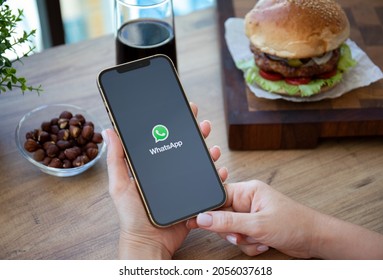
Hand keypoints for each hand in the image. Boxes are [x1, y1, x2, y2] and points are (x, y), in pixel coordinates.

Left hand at [103, 103, 227, 258]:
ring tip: (211, 145)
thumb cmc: (132, 216)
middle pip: (183, 147)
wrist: (149, 242)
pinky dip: (215, 175)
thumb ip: (116, 159)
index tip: (180, 110)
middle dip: (194, 132)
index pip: (163, 139)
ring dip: (207, 151)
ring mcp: (181, 183)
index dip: (172, 123)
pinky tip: (218, 169)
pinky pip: (206, 182)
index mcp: (152, 166)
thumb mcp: (120, 185)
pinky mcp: (192, 196)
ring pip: (198, 162)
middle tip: (200, 122)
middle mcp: (168, 172)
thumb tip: (110, 131)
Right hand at [187, 180, 319, 257]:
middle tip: (241, 234)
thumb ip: (228, 221)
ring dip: (243, 240)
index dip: (208, 209)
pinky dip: (250, 245)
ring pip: (231, 231)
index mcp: (248, 191)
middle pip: (223, 216)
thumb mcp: (257, 224)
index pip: (219, 196)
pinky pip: (241, 239)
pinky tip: (264, 242)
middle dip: (232, 230)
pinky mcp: (256, 228)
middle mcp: (248, 201)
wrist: (315, 240)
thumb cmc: (294, 223)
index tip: (197, 220)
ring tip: (258, 238)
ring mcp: (252, 216)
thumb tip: (203, 218)